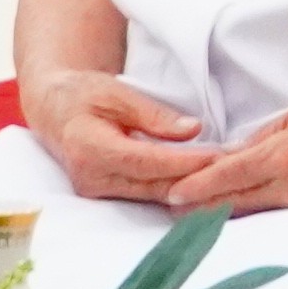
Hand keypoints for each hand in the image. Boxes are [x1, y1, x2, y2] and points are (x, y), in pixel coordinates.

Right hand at [21, 62, 209, 205]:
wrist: (54, 110)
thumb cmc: (84, 95)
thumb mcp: (118, 94)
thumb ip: (154, 115)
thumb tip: (193, 131)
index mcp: (90, 149)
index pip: (145, 162)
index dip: (183, 162)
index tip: (217, 156)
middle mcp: (92, 178)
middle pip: (153, 185)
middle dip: (195, 177)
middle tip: (233, 165)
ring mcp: (97, 190)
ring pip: (153, 194)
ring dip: (189, 185)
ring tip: (225, 171)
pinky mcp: (107, 194)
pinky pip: (146, 194)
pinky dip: (175, 186)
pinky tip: (202, 178)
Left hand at [166, 82, 287, 213]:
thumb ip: (271, 131)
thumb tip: (240, 151)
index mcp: (287, 156)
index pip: (225, 179)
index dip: (192, 188)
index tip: (166, 193)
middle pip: (230, 206)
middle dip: (196, 207)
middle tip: (167, 204)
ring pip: (250, 211)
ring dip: (219, 209)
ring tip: (191, 206)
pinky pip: (274, 210)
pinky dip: (249, 207)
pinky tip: (236, 202)